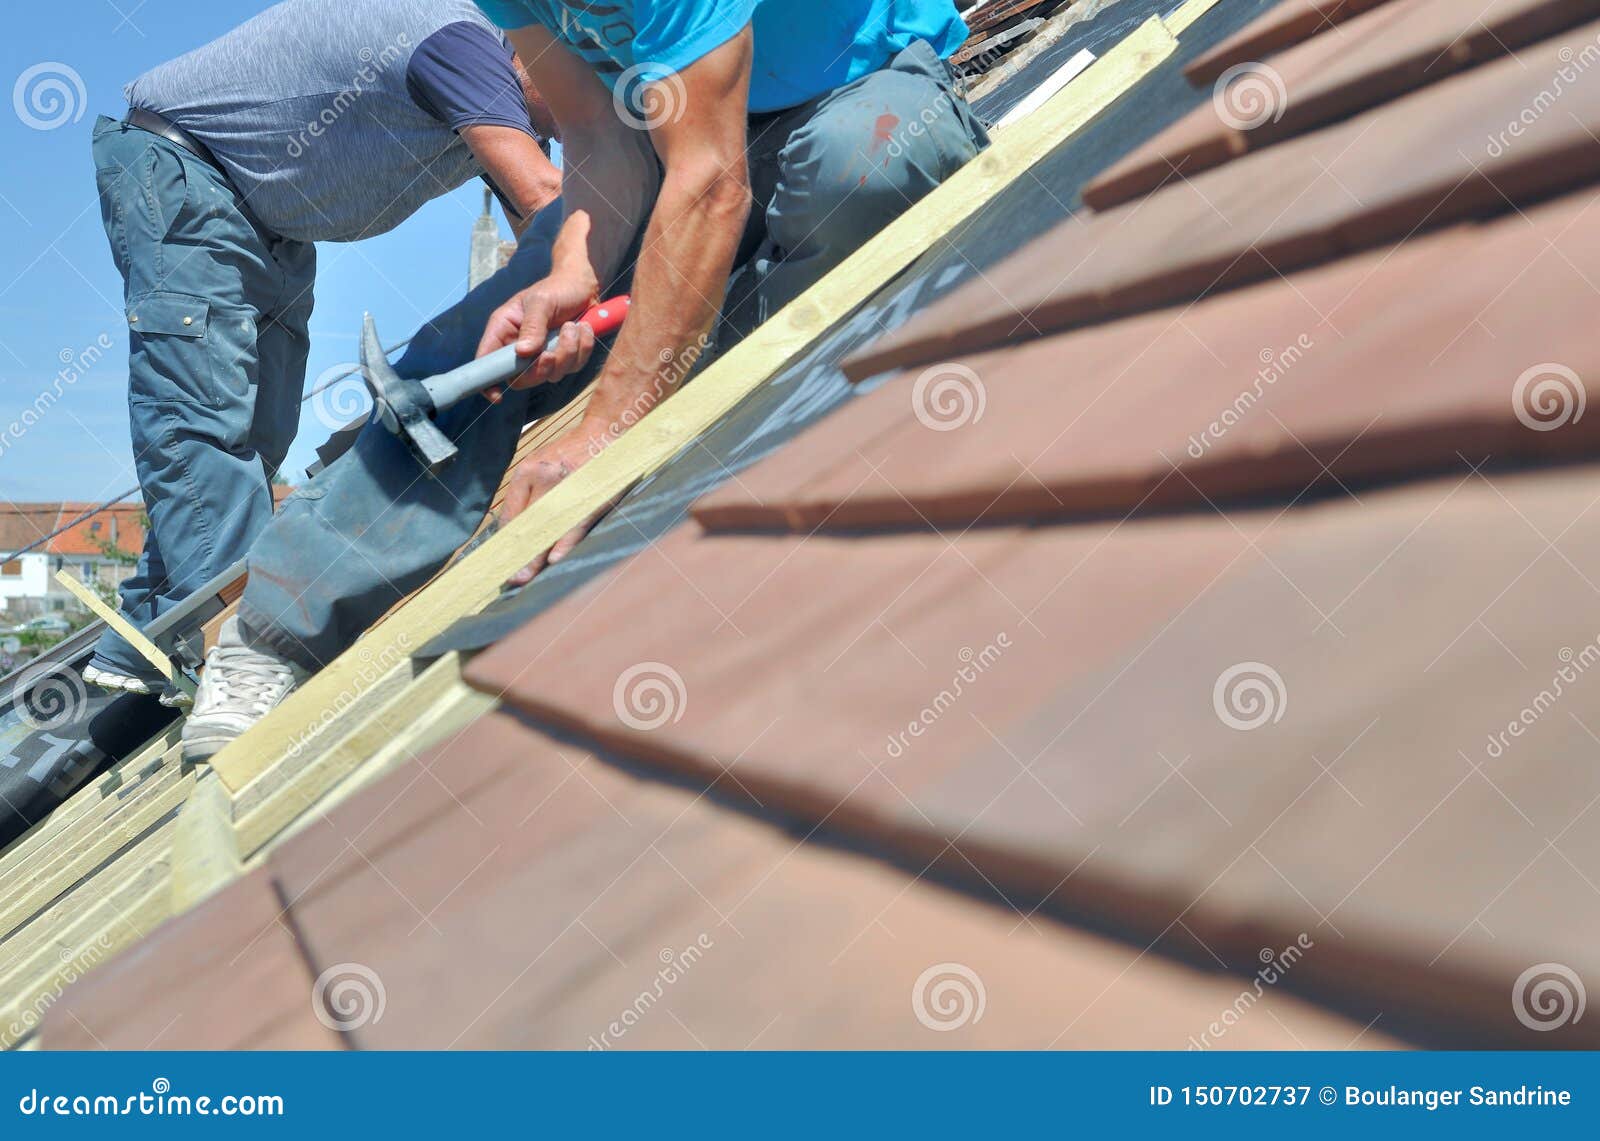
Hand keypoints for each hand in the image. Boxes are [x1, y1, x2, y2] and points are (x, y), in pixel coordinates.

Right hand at [477, 265, 600, 397]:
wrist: (583, 285)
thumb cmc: (556, 288)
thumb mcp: (541, 302)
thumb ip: (532, 326)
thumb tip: (523, 352)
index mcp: (504, 330)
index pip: (487, 361)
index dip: (488, 382)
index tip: (497, 395)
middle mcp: (519, 345)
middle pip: (522, 378)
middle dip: (542, 367)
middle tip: (552, 351)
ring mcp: (542, 354)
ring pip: (551, 374)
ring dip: (567, 353)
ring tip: (573, 326)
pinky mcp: (564, 356)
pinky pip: (573, 367)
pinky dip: (582, 349)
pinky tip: (583, 329)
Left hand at [500, 420, 621, 584]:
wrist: (604, 434)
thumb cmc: (571, 455)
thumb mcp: (540, 466)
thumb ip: (527, 494)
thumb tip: (515, 532)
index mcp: (527, 472)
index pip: (511, 513)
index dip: (505, 541)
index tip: (501, 561)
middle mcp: (543, 477)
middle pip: (525, 523)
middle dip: (519, 554)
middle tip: (512, 578)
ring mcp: (566, 485)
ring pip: (547, 527)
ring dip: (538, 556)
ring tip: (528, 577)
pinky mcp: (588, 493)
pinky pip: (574, 524)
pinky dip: (565, 543)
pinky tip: (556, 560)